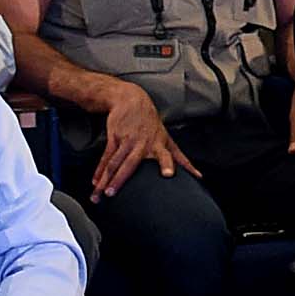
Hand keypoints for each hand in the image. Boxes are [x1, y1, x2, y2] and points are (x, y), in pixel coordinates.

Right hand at [90, 79, 199, 198]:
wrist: (131, 100)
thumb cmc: (152, 124)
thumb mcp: (168, 139)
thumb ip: (181, 159)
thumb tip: (199, 176)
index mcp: (159, 144)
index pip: (166, 156)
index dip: (168, 164)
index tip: (169, 174)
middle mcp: (143, 143)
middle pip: (131, 163)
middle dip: (122, 178)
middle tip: (113, 192)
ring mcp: (127, 140)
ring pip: (115, 163)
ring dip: (107, 180)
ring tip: (100, 195)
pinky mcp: (114, 137)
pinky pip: (106, 157)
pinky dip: (100, 171)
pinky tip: (95, 182)